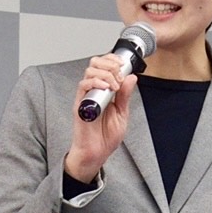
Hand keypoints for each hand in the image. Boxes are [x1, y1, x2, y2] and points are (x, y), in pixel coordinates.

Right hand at [65, 53, 138, 182]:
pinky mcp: (80, 104)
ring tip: (114, 85)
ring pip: (89, 71)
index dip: (113, 60)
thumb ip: (125, 95)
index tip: (123, 64)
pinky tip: (105, 89)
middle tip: (119, 75)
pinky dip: (95, 83)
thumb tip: (131, 78)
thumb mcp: (122, 113)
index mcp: (105, 91)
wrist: (97, 152)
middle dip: (110, 64)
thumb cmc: (106, 136)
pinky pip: (83, 86)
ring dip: (105, 74)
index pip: (105, 66)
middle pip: (96, 63)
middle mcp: (94, 91)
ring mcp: (86, 96)